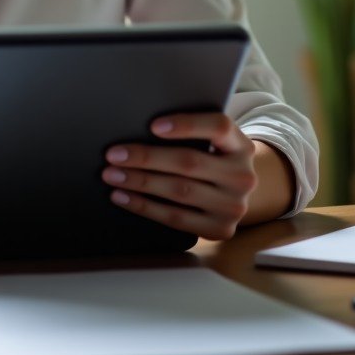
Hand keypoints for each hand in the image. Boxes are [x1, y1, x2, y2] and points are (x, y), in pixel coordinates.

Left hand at [102, 113, 256, 240]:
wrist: (236, 192)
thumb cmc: (212, 156)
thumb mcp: (212, 141)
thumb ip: (191, 132)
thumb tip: (139, 126)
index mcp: (241, 145)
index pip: (219, 127)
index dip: (187, 125)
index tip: (153, 125)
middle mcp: (242, 176)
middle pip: (189, 162)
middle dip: (146, 158)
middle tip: (113, 155)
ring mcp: (234, 206)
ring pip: (179, 191)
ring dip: (140, 182)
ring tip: (112, 175)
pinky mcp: (220, 229)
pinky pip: (176, 218)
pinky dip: (145, 207)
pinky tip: (122, 197)